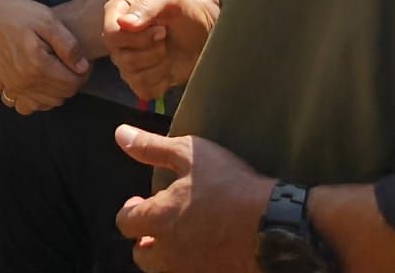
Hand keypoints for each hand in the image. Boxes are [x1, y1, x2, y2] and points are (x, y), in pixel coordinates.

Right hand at [0, 0, 89, 110]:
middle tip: (72, 63)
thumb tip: (82, 67)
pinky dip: (39, 99)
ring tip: (58, 71)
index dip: (84, 73)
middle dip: (73, 81)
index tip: (83, 60)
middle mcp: (25, 81)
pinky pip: (28, 106)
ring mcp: (14, 86)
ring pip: (48, 102)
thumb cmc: (20, 14)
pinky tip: (43, 83)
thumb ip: (68, 45)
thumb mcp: (48, 20)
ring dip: (58, 91)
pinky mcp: (8, 85)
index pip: (73, 83)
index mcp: (38, 66)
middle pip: (62, 94)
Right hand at [102, 0, 219, 101]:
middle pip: (121, 58)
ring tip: (167, 50)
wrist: (203, 32)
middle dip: (152, 51)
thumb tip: (124, 23)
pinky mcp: (138, 80)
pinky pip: (143, 89)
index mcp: (117, 13)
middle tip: (165, 38)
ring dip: (158, 65)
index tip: (161, 30)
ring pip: (132, 75)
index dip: (137, 37)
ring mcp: (125, 61)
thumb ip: (147, 6)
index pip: (111, 34)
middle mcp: (117, 39)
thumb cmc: (184, 11)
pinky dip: (161, 81)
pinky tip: (167, 66)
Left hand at [115, 126, 272, 272]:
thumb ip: (152, 147)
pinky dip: (191, 265)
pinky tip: (205, 251)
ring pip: (164, 270)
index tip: (141, 202)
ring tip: (182, 239)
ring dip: (166, 256)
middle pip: (141, 256)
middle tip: (160, 226)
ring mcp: (191, 271)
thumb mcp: (189, 154)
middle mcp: (169, 253)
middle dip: (145, 240)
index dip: (131, 210)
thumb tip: (120, 134)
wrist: (274, 224)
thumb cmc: (230, 185)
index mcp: (158, 219)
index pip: (125, 222)